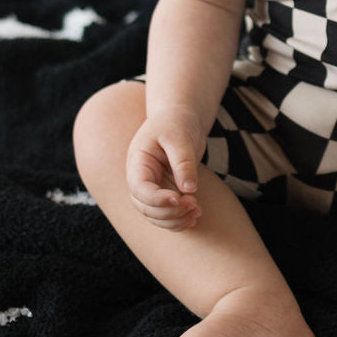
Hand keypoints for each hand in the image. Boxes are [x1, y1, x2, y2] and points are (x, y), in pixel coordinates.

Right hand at [125, 109, 204, 229]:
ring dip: (175, 219)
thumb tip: (189, 190)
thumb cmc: (177, 122)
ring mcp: (152, 187)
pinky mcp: (165, 191)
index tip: (178, 199)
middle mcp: (141, 178)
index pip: (139, 188)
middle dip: (169, 212)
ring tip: (197, 211)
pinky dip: (179, 219)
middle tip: (194, 205)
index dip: (156, 199)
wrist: (180, 117)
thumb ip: (183, 162)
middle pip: (145, 207)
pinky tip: (195, 215)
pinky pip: (167, 213)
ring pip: (155, 215)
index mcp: (138, 162)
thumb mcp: (180, 138)